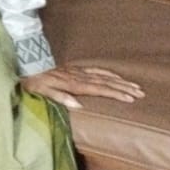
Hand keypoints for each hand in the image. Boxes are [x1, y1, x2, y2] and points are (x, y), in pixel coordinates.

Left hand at [21, 64, 143, 109]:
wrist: (28, 64)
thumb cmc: (34, 81)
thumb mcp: (43, 92)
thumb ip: (60, 98)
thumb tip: (78, 106)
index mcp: (74, 85)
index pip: (99, 90)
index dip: (115, 93)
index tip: (130, 98)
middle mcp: (79, 77)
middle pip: (106, 82)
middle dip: (124, 88)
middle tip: (141, 92)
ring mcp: (79, 72)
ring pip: (104, 76)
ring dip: (120, 81)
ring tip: (135, 85)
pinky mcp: (76, 69)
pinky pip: (96, 70)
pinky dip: (108, 73)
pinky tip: (116, 76)